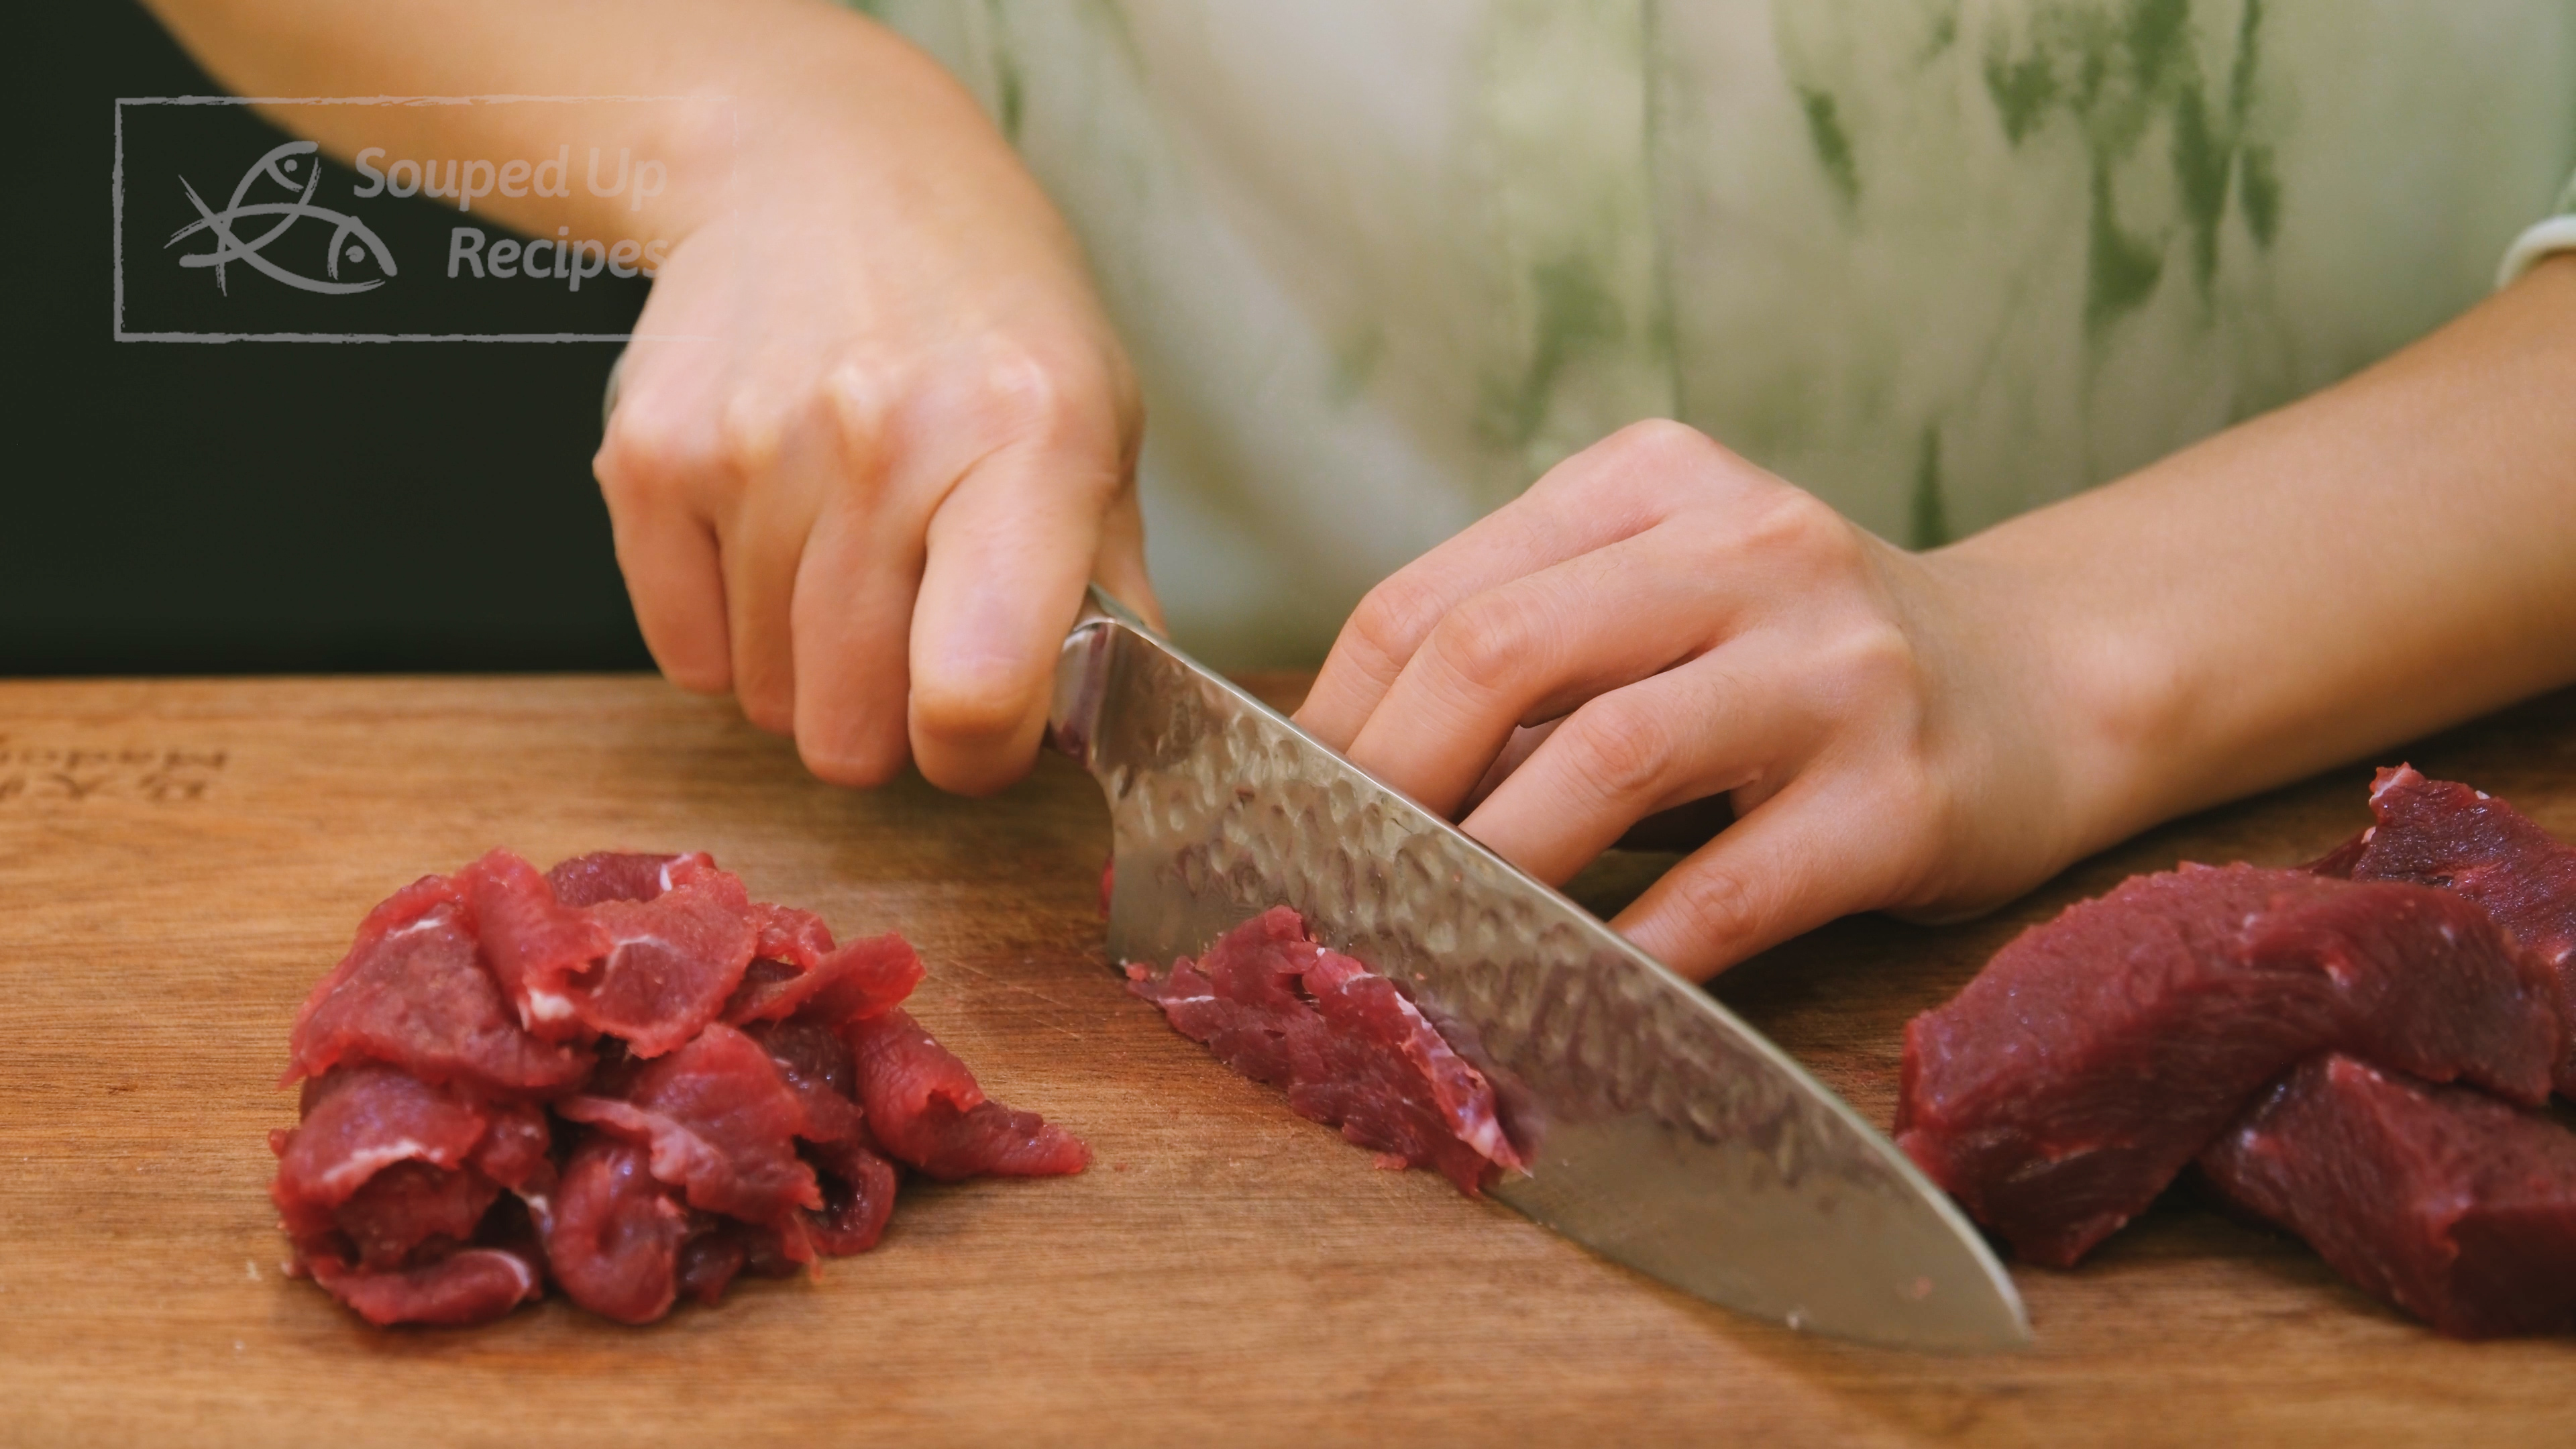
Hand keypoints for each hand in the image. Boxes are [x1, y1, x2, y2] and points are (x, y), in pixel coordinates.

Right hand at [594, 90, 1152, 794]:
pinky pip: (683, 655)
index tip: (990, 725)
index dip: (984, 755)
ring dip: (811, 667)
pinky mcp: (646, 458)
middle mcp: (881, 440)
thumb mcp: (1100, 423)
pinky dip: (730, 631)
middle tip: (918, 628)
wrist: (822, 168)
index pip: (975, 695)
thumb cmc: (984, 315)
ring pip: (767, 700)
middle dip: (891, 718)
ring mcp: (749, 447)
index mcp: (1028, 440)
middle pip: (852, 732)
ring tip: (852, 552)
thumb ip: (1108, 591)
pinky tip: (776, 535)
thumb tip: (1108, 731)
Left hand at [1294, 421, 2083, 979]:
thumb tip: (1343, 777)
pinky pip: (1727, 892)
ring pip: (1604, 758)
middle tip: (1331, 884)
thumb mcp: (1670, 588)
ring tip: (1426, 935)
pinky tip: (1566, 995)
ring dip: (1489, 868)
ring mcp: (1836, 666)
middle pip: (1497, 651)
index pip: (1435, 593)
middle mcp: (1748, 547)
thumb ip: (1530, 644)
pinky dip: (1626, 955)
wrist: (2047, 682)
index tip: (1288, 813)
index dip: (1334, 719)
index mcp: (1656, 480)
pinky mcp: (1902, 796)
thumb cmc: (1809, 655)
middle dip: (1384, 785)